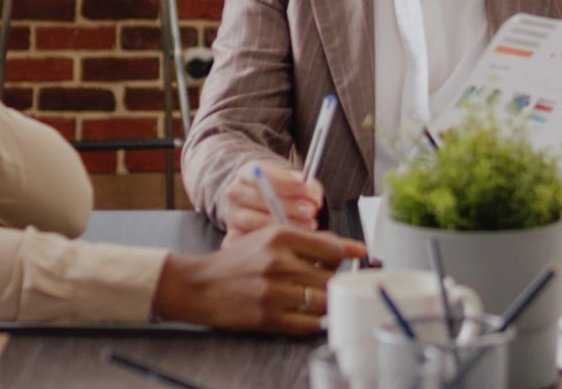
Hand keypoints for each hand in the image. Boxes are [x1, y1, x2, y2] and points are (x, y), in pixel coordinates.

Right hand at [155, 223, 365, 334]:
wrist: (200, 286)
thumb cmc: (237, 261)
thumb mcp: (267, 236)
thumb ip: (304, 240)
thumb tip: (342, 248)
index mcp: (280, 237)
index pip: (330, 246)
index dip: (349, 252)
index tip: (361, 254)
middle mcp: (277, 262)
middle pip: (330, 276)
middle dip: (334, 280)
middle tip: (330, 279)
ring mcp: (273, 292)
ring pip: (322, 300)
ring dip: (326, 301)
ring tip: (318, 296)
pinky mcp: (268, 317)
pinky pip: (308, 323)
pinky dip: (315, 321)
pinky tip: (309, 313)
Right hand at [222, 161, 323, 238]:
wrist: (265, 204)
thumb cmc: (284, 191)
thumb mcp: (296, 182)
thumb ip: (308, 187)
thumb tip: (314, 199)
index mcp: (248, 172)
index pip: (260, 172)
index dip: (284, 182)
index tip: (304, 189)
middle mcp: (235, 192)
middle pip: (258, 198)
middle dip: (288, 206)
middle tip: (310, 211)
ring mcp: (232, 215)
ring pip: (255, 222)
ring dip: (283, 225)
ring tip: (307, 226)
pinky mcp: (233, 236)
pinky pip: (246, 242)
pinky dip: (264, 243)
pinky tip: (284, 243)